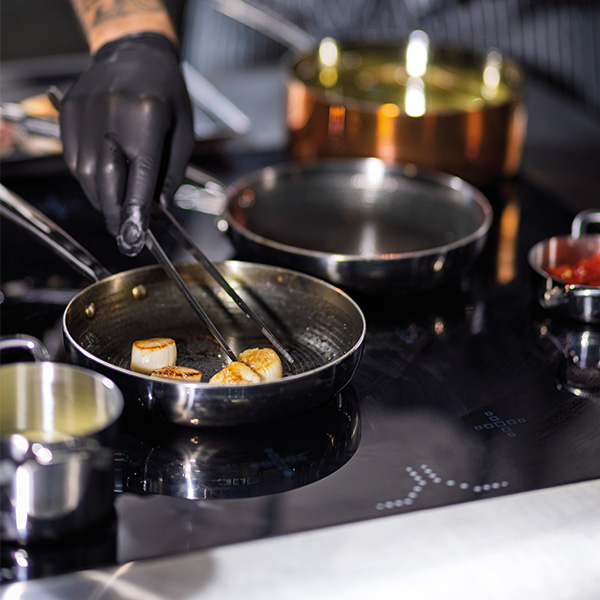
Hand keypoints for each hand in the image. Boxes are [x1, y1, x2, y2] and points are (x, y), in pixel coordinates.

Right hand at [60, 33, 194, 255]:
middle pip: (105, 180)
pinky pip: (73, 159)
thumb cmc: (168, 95)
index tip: (135, 237)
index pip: (140, 175)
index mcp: (148, 116)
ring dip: (101, 199)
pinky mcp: (68, 111)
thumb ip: (171, 174)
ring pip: (85, 174)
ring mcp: (86, 111)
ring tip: (118, 207)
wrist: (135, 53)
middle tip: (125, 233)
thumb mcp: (183, 134)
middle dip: (115, 214)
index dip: (136, 211)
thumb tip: (157, 210)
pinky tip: (104, 181)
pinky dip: (88, 179)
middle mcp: (113, 112)